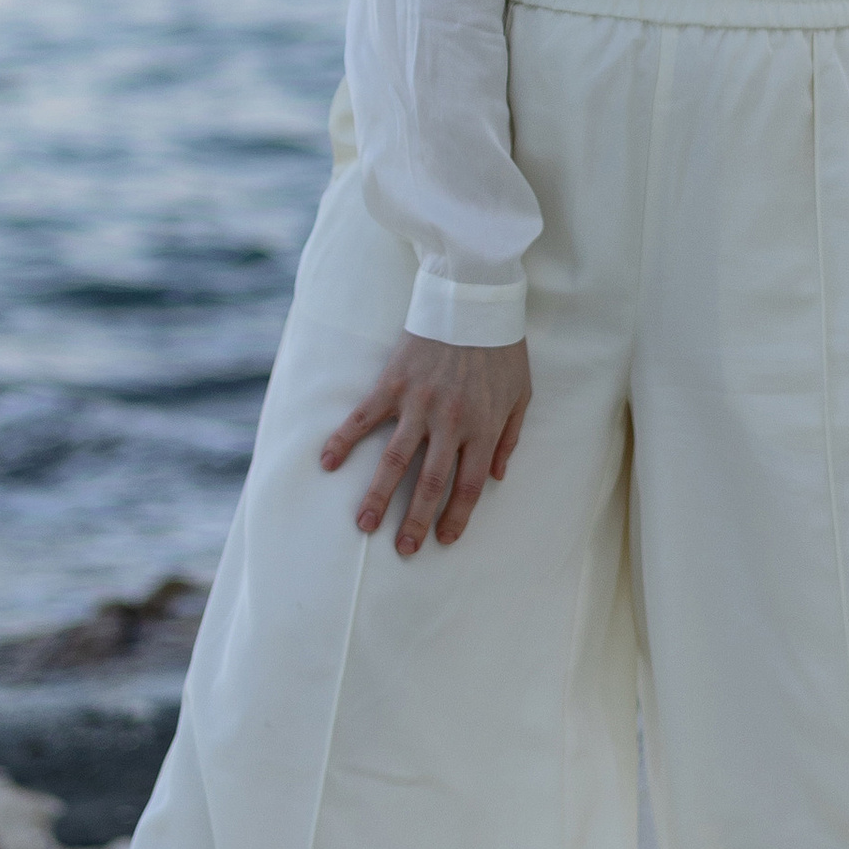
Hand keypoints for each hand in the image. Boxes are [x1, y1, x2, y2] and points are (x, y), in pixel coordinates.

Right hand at [321, 333, 531, 555]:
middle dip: (415, 520)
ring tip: (364, 524)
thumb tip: (498, 476)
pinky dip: (344, 439)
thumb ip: (509, 438)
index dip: (456, 517)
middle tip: (402, 549)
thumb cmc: (501, 348)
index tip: (443, 541)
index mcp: (482, 427)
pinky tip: (328, 462)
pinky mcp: (393, 383)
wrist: (473, 299)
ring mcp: (418, 403)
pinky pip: (364, 417)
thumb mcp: (521, 394)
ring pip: (395, 460)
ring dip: (378, 496)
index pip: (468, 485)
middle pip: (430, 483)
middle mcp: (450, 422)